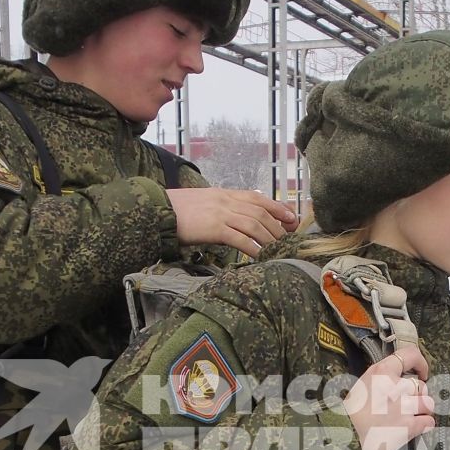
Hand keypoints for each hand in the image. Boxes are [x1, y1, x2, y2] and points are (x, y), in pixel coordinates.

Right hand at [168, 187, 296, 256]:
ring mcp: (221, 213)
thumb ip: (222, 208)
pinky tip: (261, 256)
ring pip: (254, 225)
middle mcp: (226, 201)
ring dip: (269, 238)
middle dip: (278, 226)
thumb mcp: (203, 203)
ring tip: (278, 250)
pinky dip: (253, 247)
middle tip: (289, 239)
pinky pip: (240, 238)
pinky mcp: (214, 228)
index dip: (278, 208)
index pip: (258, 198)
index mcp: (224, 193)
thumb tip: (237, 219)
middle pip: (261, 212)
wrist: (157, 210)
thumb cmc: (177, 210)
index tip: (292, 218)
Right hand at [344, 346, 434, 449]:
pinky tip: (416, 426)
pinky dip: (425, 424)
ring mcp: (404, 407)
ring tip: (413, 414)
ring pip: (428, 403)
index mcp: (382, 372)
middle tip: (408, 402)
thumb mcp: (362, 384)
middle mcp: (396, 387)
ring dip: (423, 409)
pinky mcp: (408, 426)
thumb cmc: (350, 413)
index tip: (422, 372)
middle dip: (418, 394)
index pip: (410, 355)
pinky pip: (428, 421)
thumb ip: (381, 378)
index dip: (421, 363)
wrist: (345, 436)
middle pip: (421, 385)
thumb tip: (396, 378)